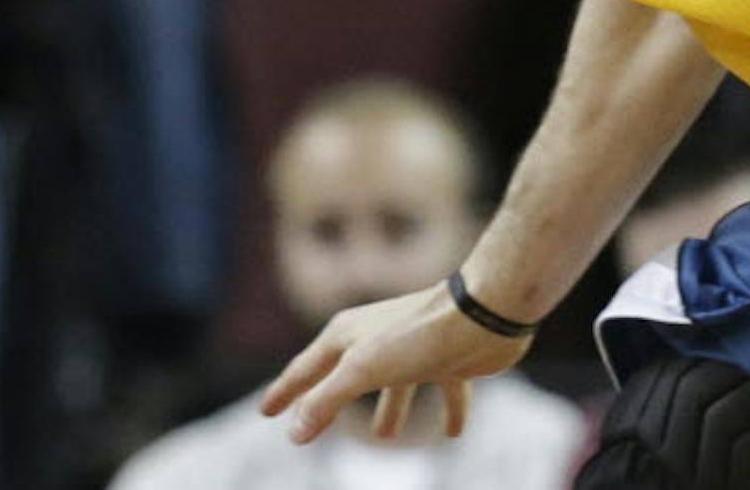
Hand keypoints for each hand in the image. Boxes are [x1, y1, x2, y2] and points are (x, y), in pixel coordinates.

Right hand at [260, 283, 529, 443]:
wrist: (484, 313)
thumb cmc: (418, 335)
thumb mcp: (361, 370)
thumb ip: (325, 401)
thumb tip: (294, 433)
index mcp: (349, 335)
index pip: (306, 369)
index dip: (285, 391)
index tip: (265, 412)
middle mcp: (379, 340)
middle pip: (347, 377)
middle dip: (330, 401)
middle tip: (310, 427)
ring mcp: (416, 350)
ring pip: (398, 386)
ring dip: (392, 409)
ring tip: (386, 436)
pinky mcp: (450, 360)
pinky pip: (447, 391)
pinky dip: (449, 411)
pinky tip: (454, 433)